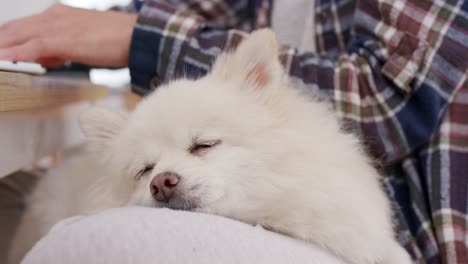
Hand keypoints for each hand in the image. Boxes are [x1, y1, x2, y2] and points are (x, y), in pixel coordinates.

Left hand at [0, 4, 137, 66]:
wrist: (135, 35)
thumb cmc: (115, 39)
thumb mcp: (82, 41)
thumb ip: (61, 47)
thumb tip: (47, 57)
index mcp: (58, 15)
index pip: (22, 26)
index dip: (5, 38)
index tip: (0, 49)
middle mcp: (53, 17)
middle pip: (13, 29)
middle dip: (0, 41)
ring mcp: (57, 27)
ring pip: (17, 36)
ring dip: (2, 47)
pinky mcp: (63, 40)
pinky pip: (32, 47)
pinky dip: (16, 54)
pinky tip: (4, 60)